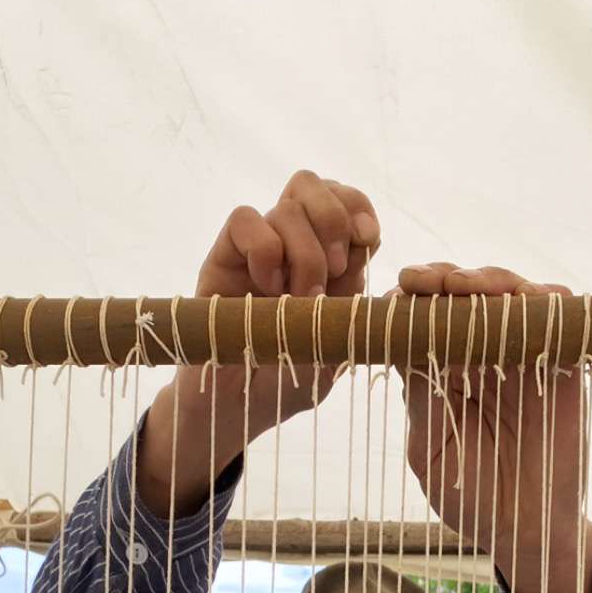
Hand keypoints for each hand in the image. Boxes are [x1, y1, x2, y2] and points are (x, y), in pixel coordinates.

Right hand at [139, 170, 379, 515]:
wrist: (237, 407)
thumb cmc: (288, 382)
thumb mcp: (336, 350)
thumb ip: (354, 304)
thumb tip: (366, 252)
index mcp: (328, 263)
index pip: (347, 203)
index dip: (359, 209)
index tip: (368, 240)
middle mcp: (292, 247)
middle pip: (313, 185)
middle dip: (333, 219)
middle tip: (334, 272)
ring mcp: (258, 250)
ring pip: (286, 205)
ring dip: (304, 250)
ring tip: (299, 299)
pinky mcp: (223, 258)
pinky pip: (245, 220)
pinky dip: (265, 248)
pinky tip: (268, 285)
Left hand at [393, 262, 591, 592]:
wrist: (523, 531)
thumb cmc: (469, 496)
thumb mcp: (430, 449)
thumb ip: (420, 397)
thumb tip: (400, 337)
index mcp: (441, 371)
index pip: (425, 318)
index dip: (412, 298)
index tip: (397, 296)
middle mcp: (481, 354)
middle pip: (466, 295)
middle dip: (445, 279)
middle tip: (428, 282)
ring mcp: (524, 355)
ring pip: (512, 295)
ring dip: (490, 282)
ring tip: (468, 288)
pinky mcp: (565, 364)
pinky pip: (562, 318)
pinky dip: (547, 301)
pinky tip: (526, 300)